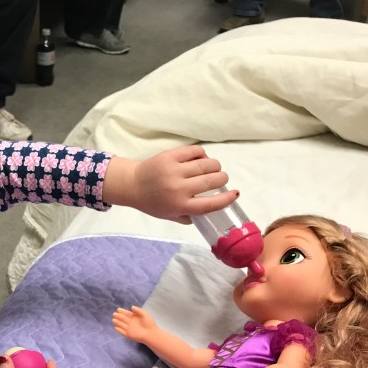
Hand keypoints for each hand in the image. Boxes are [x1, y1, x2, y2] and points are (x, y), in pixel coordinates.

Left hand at [104, 145, 236, 223]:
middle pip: (212, 180)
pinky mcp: (170, 156)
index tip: (235, 194)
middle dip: (222, 178)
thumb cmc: (152, 202)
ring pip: (207, 164)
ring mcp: (174, 170)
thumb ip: (189, 217)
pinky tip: (200, 159)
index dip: (226, 199)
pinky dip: (202, 154)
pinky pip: (196, 151)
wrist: (132, 185)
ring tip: (212, 168)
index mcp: (180, 205)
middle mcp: (179, 188)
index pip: (210, 204)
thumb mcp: (170, 215)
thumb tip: (210, 212)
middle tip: (220, 179)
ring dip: (215, 166)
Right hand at [112, 306, 156, 343]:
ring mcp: (129, 329)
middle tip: (114, 314)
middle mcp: (130, 322)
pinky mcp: (128, 335)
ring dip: (117, 322)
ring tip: (113, 320)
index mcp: (134, 317)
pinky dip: (118, 330)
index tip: (118, 309)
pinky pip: (122, 332)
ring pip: (121, 325)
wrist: (151, 333)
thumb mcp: (145, 314)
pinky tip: (115, 327)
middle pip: (122, 318)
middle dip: (118, 316)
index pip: (126, 313)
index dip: (122, 311)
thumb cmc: (149, 323)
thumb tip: (131, 307)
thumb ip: (138, 310)